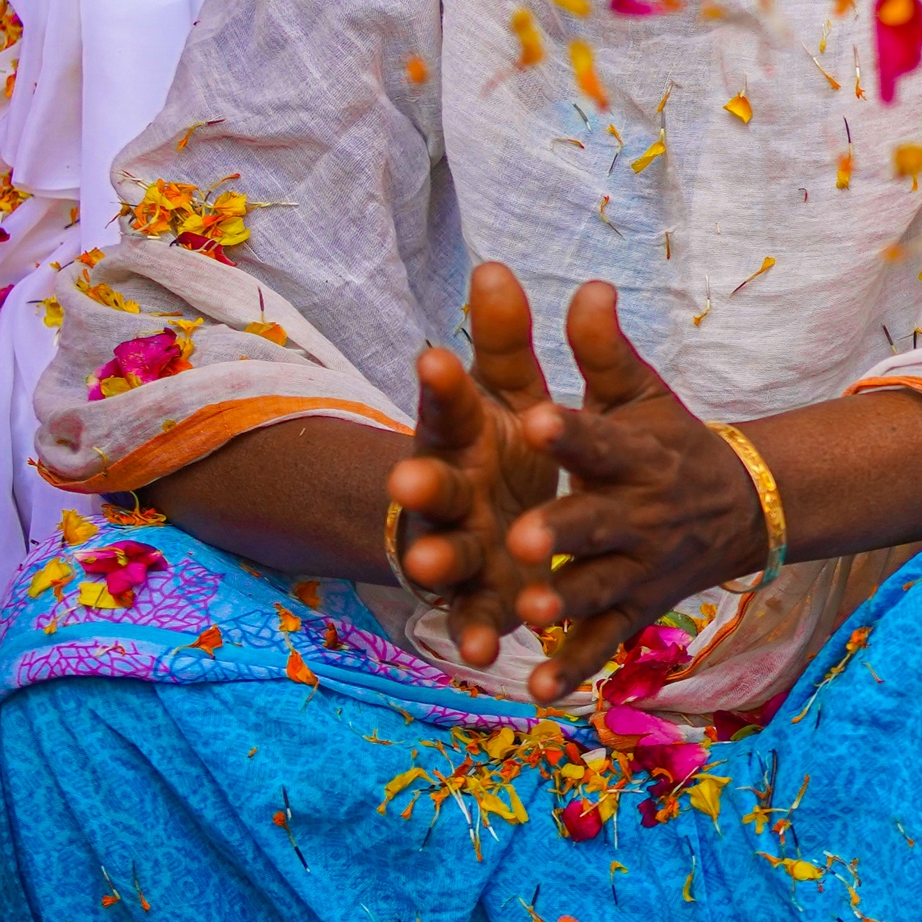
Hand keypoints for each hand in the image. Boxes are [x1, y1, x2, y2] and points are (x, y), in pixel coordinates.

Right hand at [386, 263, 568, 673]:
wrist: (494, 520)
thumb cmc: (501, 447)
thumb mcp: (511, 394)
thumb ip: (505, 340)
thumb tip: (496, 265)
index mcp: (460, 437)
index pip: (448, 406)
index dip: (441, 386)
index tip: (436, 358)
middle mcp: (449, 494)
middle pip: (430, 487)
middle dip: (421, 484)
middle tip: (410, 478)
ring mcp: (460, 550)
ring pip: (445, 557)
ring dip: (439, 563)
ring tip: (435, 568)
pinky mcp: (479, 602)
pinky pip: (475, 622)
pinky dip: (475, 638)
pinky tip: (482, 657)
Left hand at [501, 282, 771, 702]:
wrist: (742, 508)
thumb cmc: (669, 443)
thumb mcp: (640, 394)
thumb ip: (605, 349)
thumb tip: (588, 284)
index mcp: (634, 455)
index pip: (601, 439)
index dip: (570, 432)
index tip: (533, 418)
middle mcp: (639, 514)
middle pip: (597, 524)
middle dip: (562, 533)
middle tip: (521, 538)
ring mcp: (639, 567)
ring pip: (599, 588)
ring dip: (567, 604)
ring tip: (530, 613)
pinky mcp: (636, 609)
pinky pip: (605, 644)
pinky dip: (574, 670)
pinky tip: (538, 691)